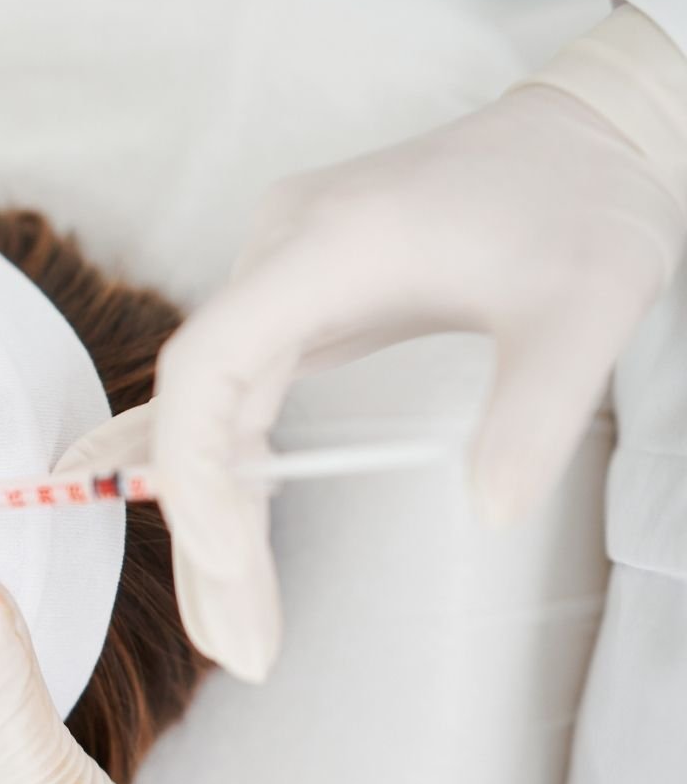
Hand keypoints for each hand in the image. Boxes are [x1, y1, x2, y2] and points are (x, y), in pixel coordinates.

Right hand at [153, 80, 686, 680]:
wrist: (587, 137)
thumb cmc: (582, 206)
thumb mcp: (587, 308)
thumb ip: (538, 410)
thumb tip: (492, 511)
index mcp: (323, 246)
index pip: (206, 366)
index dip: (197, 470)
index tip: (228, 562)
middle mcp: (275, 257)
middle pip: (198, 413)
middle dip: (207, 535)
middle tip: (241, 646)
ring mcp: (276, 279)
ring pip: (211, 419)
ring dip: (214, 524)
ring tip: (237, 630)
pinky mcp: (294, 303)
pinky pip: (236, 403)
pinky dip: (227, 480)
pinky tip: (217, 540)